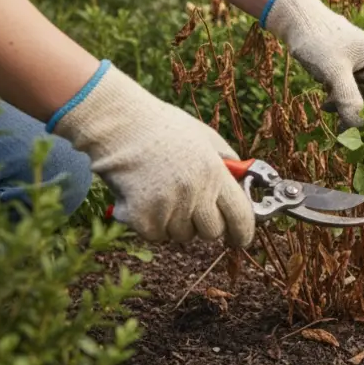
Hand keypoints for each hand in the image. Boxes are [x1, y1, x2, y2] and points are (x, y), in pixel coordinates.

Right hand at [51, 62, 254, 245]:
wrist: (120, 126)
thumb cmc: (163, 128)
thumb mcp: (206, 137)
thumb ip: (228, 162)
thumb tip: (244, 185)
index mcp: (215, 173)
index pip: (240, 216)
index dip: (243, 232)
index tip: (241, 238)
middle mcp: (195, 193)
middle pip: (212, 232)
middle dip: (205, 225)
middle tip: (191, 208)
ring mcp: (168, 207)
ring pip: (182, 235)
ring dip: (176, 223)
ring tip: (162, 193)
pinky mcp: (142, 218)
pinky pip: (156, 236)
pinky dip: (151, 223)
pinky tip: (143, 197)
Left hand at [262, 0, 363, 128]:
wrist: (296, 21)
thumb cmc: (317, 41)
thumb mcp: (333, 73)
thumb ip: (349, 101)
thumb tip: (360, 129)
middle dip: (362, 116)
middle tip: (346, 134)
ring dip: (349, 110)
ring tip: (330, 113)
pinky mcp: (351, 69)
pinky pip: (353, 92)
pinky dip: (341, 102)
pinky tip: (326, 104)